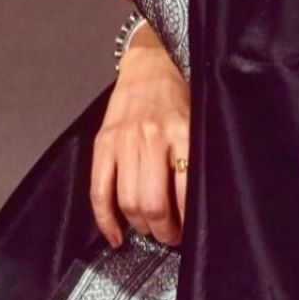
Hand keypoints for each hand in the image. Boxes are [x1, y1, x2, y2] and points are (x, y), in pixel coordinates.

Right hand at [91, 42, 190, 247]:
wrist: (150, 63)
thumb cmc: (181, 95)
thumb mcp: (199, 121)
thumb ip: (196, 156)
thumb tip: (199, 203)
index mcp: (182, 133)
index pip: (185, 190)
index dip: (186, 221)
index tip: (189, 232)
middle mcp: (151, 138)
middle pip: (152, 203)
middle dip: (162, 231)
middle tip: (170, 236)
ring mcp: (123, 142)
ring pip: (126, 202)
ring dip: (139, 227)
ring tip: (149, 231)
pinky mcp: (103, 144)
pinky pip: (98, 191)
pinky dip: (105, 220)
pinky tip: (116, 236)